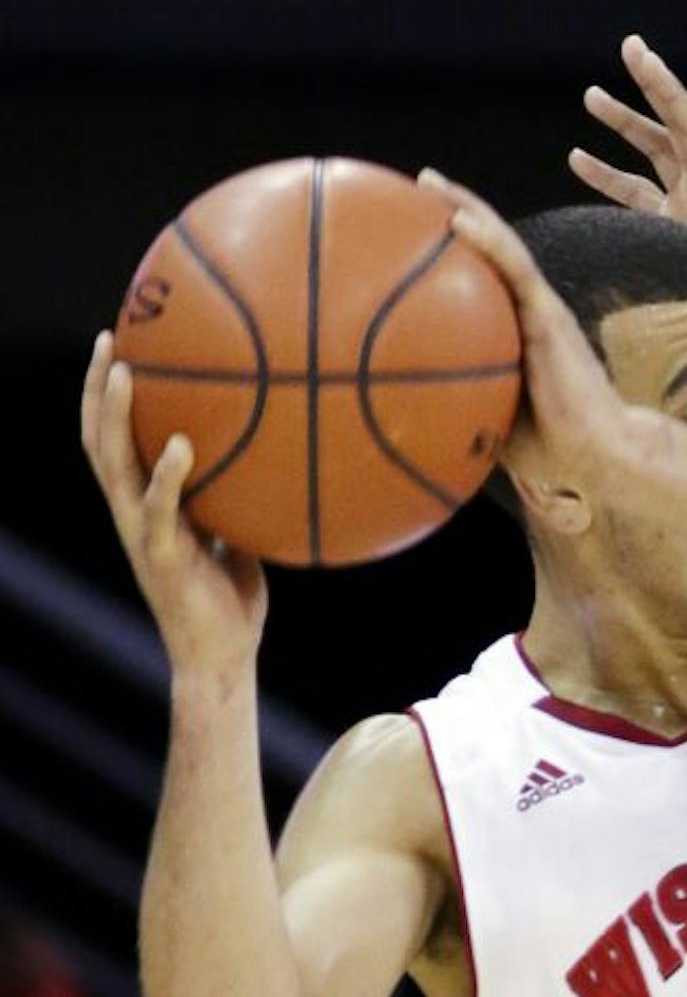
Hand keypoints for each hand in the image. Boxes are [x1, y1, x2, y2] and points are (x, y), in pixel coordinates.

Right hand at [79, 333, 265, 679]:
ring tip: (122, 372)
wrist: (222, 657)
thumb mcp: (238, 538)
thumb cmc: (231, 601)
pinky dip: (167, 475)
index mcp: (146, 505)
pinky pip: (159, 510)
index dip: (109, 397)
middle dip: (97, 388)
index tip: (122, 346)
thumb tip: (278, 462)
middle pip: (99, 438)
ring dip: (112, 417)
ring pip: (113, 465)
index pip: (116, 440)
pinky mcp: (163, 558)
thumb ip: (240, 501)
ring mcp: (142, 534)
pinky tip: (179, 444)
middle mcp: (133, 513)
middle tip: (109, 339)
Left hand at [417, 168, 669, 479]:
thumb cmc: (551, 450)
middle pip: (489, 248)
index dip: (453, 250)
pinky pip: (516, 267)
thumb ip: (455, 409)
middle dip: (455, 210)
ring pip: (501, 244)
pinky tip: (457, 219)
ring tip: (430, 182)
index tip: (412, 228)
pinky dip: (488, 239)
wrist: (597, 454)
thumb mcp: (486, 423)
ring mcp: (542, 308)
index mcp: (518, 332)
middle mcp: (530, 310)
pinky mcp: (550, 314)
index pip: (483, 278)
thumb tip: (398, 420)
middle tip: (418, 186)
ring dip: (467, 207)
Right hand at [571, 33, 686, 315]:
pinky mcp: (671, 225)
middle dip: (647, 90)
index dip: (665, 88)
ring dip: (622, 126)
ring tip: (591, 96)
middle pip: (671, 126)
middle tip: (628, 48)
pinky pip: (635, 192)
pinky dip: (607, 175)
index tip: (639, 55)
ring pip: (650, 153)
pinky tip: (577, 159)